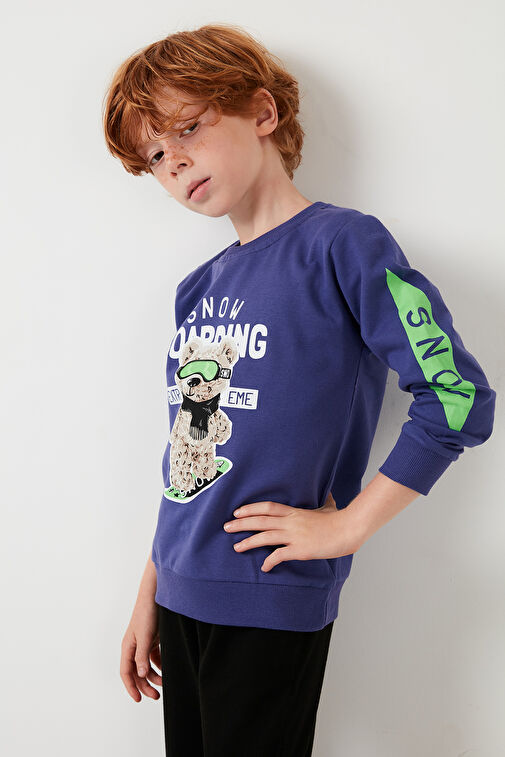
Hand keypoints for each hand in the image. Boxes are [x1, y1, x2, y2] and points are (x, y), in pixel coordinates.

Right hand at [120, 599, 161, 701]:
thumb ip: (142, 656)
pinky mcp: (153, 639)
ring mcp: (144, 643)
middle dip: (145, 685)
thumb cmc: (146, 613)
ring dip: (154, 676)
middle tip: (156, 696)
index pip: (126, 672)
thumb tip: (141, 674)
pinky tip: (166, 670)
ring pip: (146, 667)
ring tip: (165, 683)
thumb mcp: (145, 636)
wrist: (155, 595)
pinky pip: (154, 658)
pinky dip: (159, 666)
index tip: (139, 699)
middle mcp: (134, 647)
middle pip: (137, 672)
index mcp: (128, 647)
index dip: (131, 687)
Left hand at [222, 491, 360, 572]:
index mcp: (295, 512)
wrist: (349, 530)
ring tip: (236, 547)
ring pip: (265, 537)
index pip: (267, 507)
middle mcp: (291, 522)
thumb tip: (328, 493)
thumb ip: (324, 501)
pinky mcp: (300, 550)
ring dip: (248, 542)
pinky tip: (264, 568)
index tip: (238, 511)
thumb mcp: (329, 506)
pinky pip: (279, 555)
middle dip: (241, 523)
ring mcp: (294, 535)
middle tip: (226, 527)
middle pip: (260, 520)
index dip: (251, 509)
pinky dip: (269, 562)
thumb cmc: (340, 519)